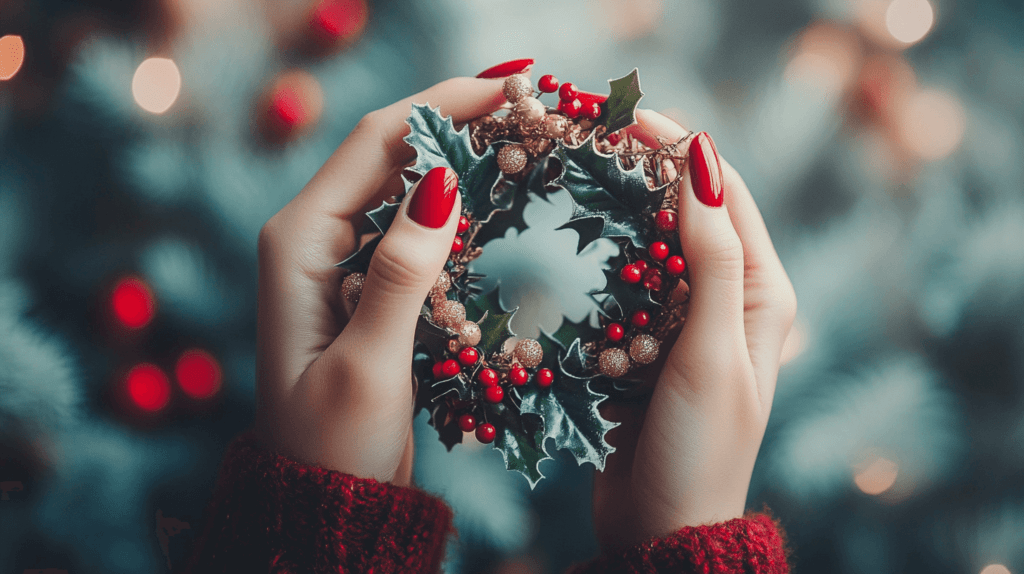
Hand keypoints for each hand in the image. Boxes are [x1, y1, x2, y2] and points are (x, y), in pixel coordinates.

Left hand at [253, 77, 506, 485]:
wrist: (325, 503)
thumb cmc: (335, 446)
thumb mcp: (368, 364)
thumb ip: (400, 274)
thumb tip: (442, 182)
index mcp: (299, 241)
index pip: (377, 142)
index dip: (444, 102)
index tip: (512, 84)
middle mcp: (315, 237)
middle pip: (392, 149)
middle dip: (458, 117)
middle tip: (531, 101)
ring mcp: (342, 258)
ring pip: (408, 183)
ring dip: (463, 155)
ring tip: (525, 132)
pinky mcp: (368, 283)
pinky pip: (416, 224)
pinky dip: (459, 203)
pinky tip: (499, 193)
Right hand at [592, 110, 796, 547]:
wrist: (663, 529)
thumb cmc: (700, 450)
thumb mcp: (714, 354)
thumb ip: (713, 263)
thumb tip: (702, 167)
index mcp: (764, 295)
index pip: (727, 196)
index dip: (682, 149)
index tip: (629, 118)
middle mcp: (730, 299)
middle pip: (687, 213)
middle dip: (646, 173)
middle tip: (590, 140)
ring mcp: (685, 321)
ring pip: (651, 246)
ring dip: (619, 211)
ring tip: (575, 175)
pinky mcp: (646, 344)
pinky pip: (624, 286)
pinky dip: (601, 261)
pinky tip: (570, 243)